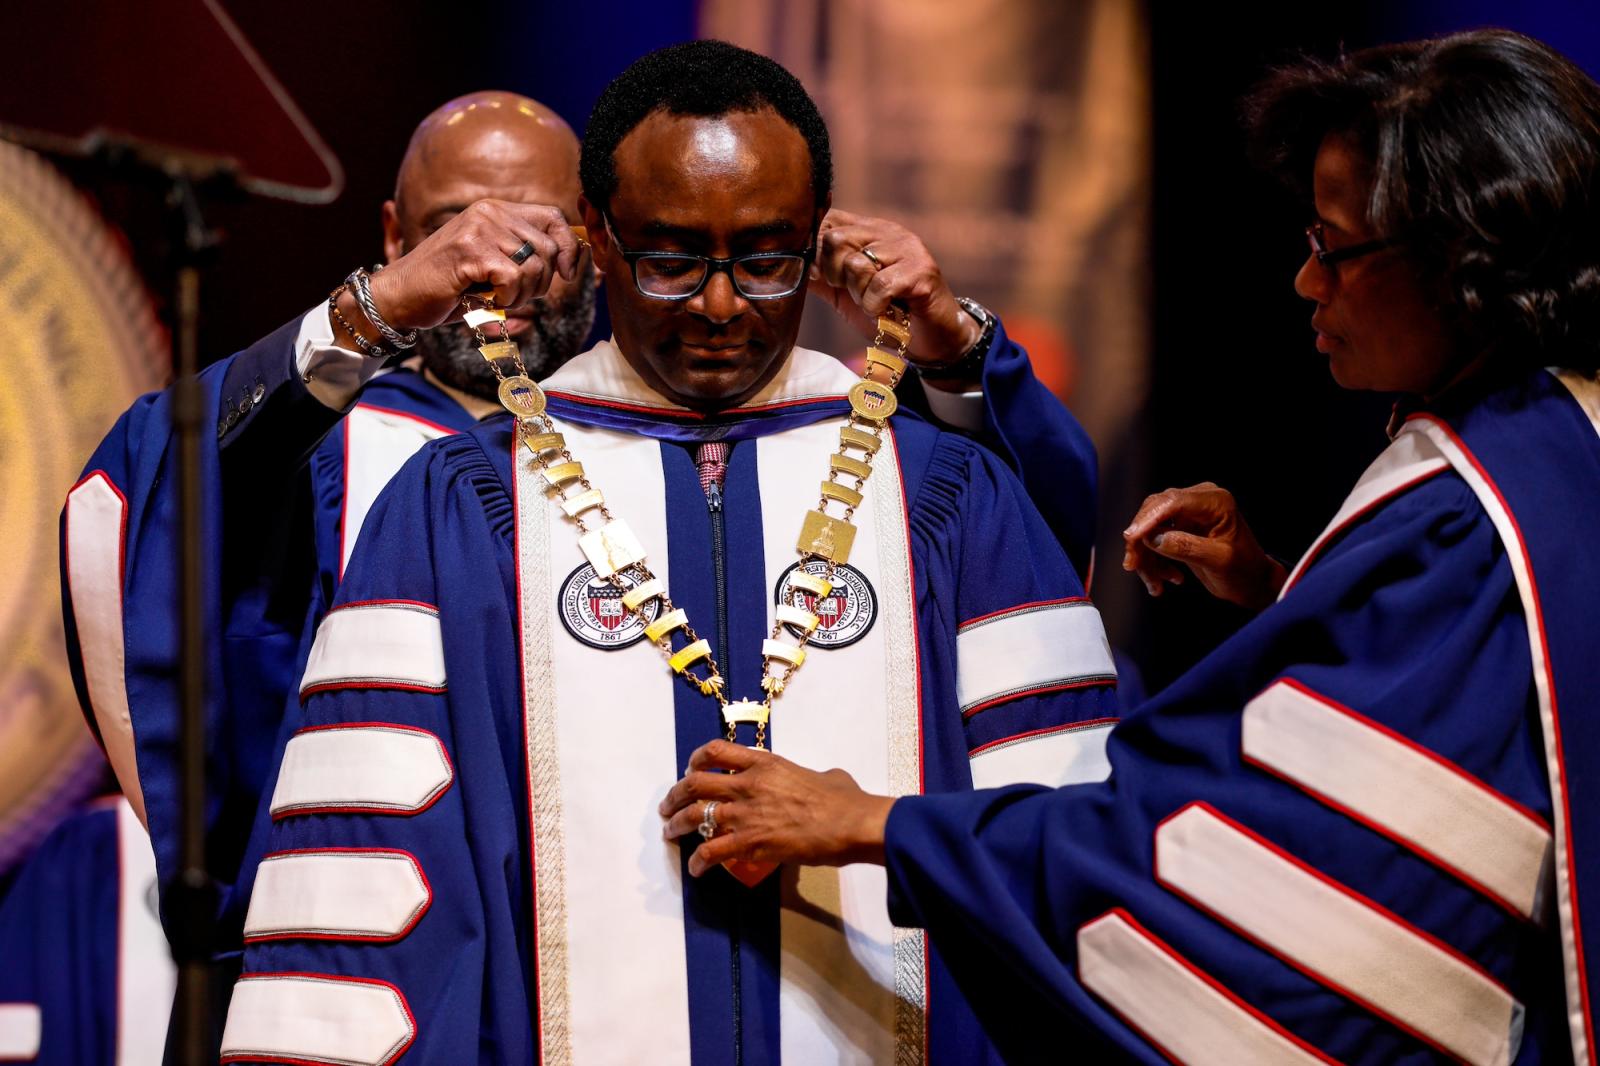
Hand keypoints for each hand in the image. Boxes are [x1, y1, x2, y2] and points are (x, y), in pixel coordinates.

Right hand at [366, 199, 582, 330]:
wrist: (399, 296)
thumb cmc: (449, 286)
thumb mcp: (493, 266)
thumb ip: (526, 257)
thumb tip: (573, 261)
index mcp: (497, 210)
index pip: (554, 218)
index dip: (568, 248)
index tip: (566, 274)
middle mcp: (489, 212)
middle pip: (549, 248)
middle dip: (542, 282)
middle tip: (515, 296)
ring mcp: (478, 229)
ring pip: (534, 266)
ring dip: (523, 294)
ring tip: (497, 298)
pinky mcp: (469, 252)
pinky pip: (513, 278)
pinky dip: (507, 298)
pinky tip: (487, 301)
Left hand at [658, 740, 894, 876]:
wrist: (851, 823)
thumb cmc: (844, 799)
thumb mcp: (825, 775)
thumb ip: (811, 775)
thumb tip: (820, 781)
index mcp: (765, 763)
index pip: (717, 751)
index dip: (696, 759)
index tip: (690, 769)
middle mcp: (748, 784)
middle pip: (695, 783)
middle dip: (676, 795)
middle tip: (669, 806)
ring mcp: (746, 814)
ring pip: (695, 815)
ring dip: (676, 825)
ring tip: (670, 834)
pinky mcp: (750, 843)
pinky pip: (712, 852)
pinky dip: (698, 862)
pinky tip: (696, 869)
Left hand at [810, 209, 981, 382]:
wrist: (931, 339)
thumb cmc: (888, 314)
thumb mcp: (845, 294)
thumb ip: (820, 275)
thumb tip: (787, 263)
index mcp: (869, 230)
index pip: (828, 220)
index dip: (816, 251)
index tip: (826, 278)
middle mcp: (888, 231)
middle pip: (835, 239)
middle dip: (836, 276)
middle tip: (857, 293)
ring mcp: (908, 248)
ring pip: (856, 264)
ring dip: (860, 295)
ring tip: (876, 302)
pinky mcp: (922, 270)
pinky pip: (879, 286)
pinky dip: (876, 306)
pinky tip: (887, 311)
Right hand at [1121, 482, 1286, 609]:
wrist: (1251, 582)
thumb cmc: (1243, 571)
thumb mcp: (1218, 561)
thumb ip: (1188, 547)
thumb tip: (1154, 539)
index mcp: (1215, 501)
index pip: (1172, 502)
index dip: (1148, 518)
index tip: (1131, 538)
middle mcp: (1199, 500)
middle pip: (1154, 511)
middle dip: (1141, 541)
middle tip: (1133, 566)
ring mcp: (1188, 511)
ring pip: (1149, 526)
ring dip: (1146, 556)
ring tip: (1156, 584)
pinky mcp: (1179, 524)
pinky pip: (1153, 537)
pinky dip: (1153, 559)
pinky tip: (1166, 579)